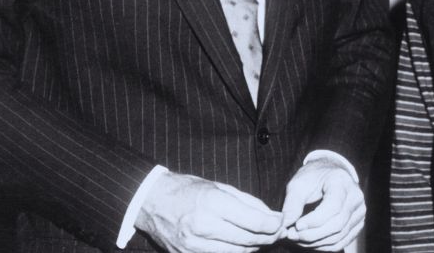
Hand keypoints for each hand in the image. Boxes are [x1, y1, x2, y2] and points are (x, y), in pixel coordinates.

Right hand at [136, 171, 282, 252]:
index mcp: (213, 204)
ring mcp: (193, 245)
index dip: (274, 224)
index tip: (281, 221)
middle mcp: (203, 226)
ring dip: (253, 248)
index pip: (254, 222)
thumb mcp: (220, 187)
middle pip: (248, 240)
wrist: (152, 202)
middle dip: (268, 237)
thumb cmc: (187, 190)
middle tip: (277, 231)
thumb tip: (272, 216)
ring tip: (260, 238)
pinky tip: (241, 245)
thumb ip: (248, 202)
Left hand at [280, 159, 365, 250]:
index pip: (333, 207)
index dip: (315, 220)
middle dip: (312, 235)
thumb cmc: (313, 178)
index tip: (296, 226)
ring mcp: (359, 213)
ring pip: (338, 237)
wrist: (329, 175)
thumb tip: (286, 224)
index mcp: (342, 182)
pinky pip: (340, 243)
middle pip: (337, 225)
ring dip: (315, 242)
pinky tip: (308, 241)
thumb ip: (292, 203)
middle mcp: (355, 198)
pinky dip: (322, 246)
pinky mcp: (357, 225)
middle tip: (292, 236)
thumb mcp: (299, 183)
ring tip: (297, 238)